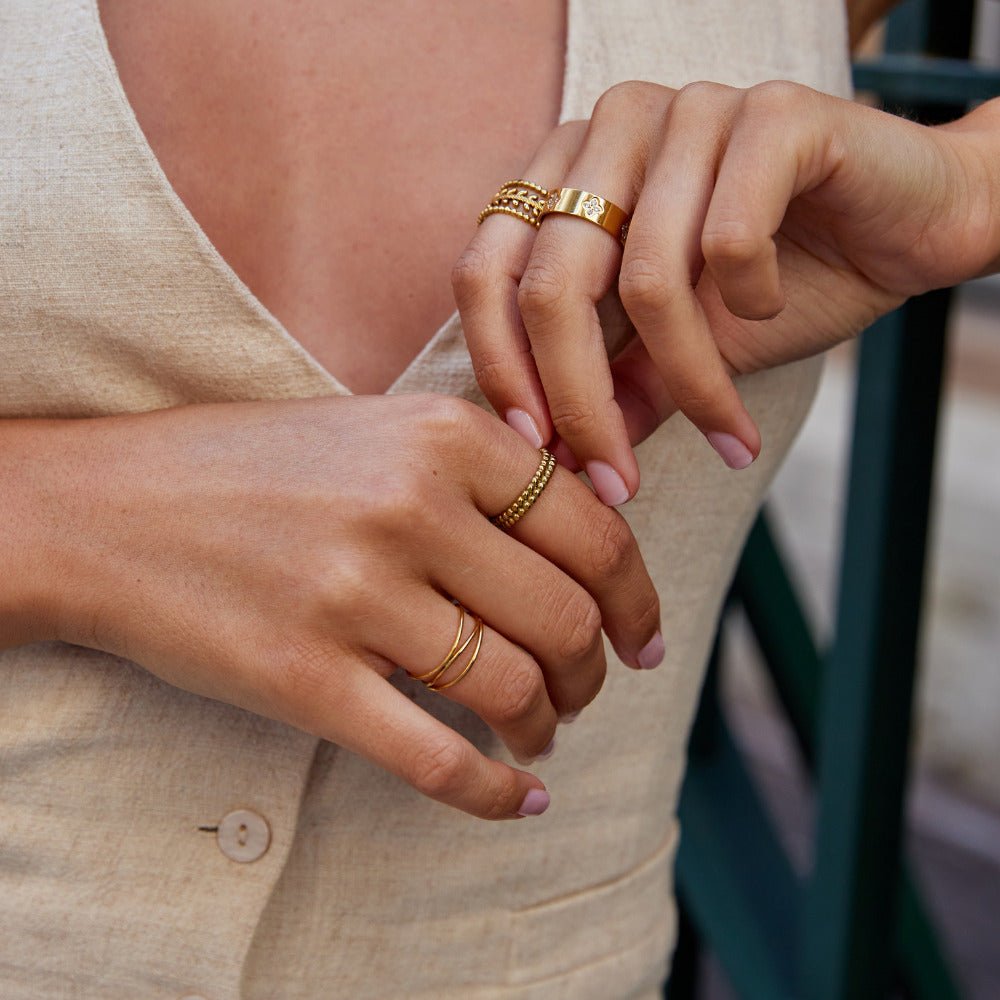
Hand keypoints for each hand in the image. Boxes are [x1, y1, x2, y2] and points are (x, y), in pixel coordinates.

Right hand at [20, 395, 660, 818]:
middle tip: (590, 690)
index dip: (635, 596)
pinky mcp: (305, 678)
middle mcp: (409, 507)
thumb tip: (601, 534)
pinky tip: (517, 798)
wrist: (112, 508)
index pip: (593, 532)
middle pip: (564, 618)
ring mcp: (356, 596)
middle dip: (597, 671)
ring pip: (513, 689)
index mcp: (443, 435)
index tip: (642, 636)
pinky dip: (495, 791)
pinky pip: (436, 757)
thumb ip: (488, 471)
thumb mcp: (383, 429)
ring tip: (541, 733)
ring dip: (549, 726)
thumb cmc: (259, 467)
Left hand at [454, 82, 999, 497]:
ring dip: (689, 380)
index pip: (486, 274)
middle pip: (553, 286)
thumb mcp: (679, 353)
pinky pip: (731, 239)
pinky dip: (755, 302)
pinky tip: (775, 305)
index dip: (500, 370)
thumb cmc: (782, 284)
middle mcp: (612, 132)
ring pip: (647, 280)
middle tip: (617, 484)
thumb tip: (551, 461)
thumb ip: (615, 390)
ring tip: (728, 430)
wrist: (906, 228)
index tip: (536, 453)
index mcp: (568, 177)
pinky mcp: (772, 114)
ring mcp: (689, 112)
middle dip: (582, 404)